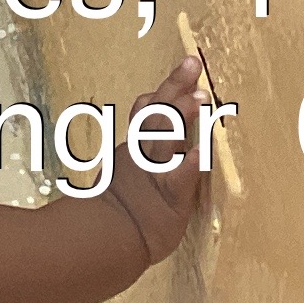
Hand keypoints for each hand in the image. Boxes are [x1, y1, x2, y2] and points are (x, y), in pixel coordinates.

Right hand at [105, 50, 214, 269]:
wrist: (102, 240)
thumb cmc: (112, 212)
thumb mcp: (117, 174)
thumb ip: (132, 153)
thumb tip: (140, 130)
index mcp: (134, 147)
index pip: (147, 111)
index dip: (165, 89)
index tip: (186, 67)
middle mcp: (144, 154)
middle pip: (160, 113)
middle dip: (177, 86)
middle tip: (193, 62)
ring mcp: (156, 173)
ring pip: (168, 138)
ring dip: (184, 116)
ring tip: (201, 97)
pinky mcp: (170, 198)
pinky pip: (180, 178)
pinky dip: (190, 164)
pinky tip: (202, 152)